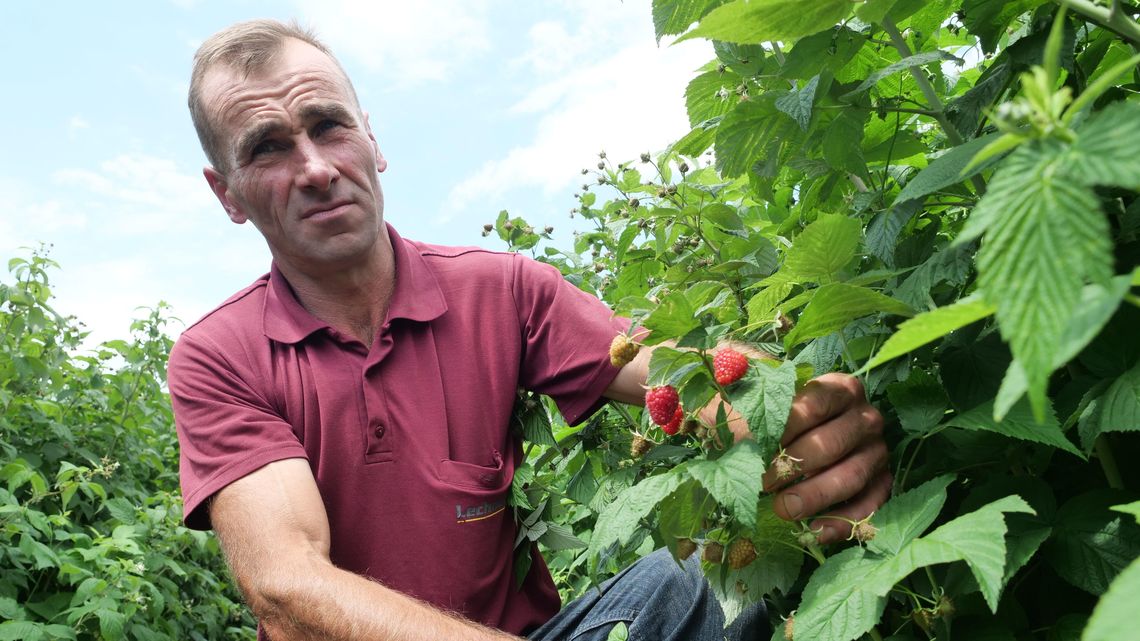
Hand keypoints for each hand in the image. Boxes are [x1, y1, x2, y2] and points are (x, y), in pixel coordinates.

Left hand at [761, 373, 891, 543]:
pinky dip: (842, 522)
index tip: (757, 448)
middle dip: (794, 467)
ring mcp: (877, 451)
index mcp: (838, 388)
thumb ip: (746, 402)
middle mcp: (865, 417)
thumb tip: (739, 406)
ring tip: (782, 509)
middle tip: (763, 483)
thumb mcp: (751, 403)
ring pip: (851, 477)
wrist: (778, 446)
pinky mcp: (881, 483)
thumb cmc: (763, 420)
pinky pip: (869, 506)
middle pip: (832, 444)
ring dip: (814, 496)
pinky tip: (814, 531)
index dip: (784, 429)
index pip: (814, 406)